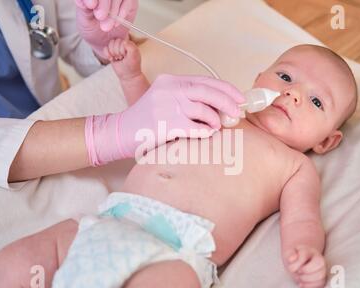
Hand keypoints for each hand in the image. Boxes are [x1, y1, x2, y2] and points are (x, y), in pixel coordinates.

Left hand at [75, 0, 137, 59]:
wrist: (106, 41)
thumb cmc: (92, 29)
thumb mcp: (84, 21)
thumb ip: (83, 8)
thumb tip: (82, 0)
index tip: (91, 5)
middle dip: (104, 4)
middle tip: (100, 17)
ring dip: (113, 10)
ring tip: (107, 26)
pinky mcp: (129, 1)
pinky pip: (128, 1)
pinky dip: (123, 11)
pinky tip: (116, 23)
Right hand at [85, 74, 244, 164]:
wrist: (120, 133)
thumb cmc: (146, 120)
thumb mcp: (165, 101)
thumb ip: (188, 99)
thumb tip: (222, 106)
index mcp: (170, 80)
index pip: (205, 80)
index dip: (226, 89)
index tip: (240, 98)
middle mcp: (168, 89)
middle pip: (207, 91)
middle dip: (227, 102)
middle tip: (238, 113)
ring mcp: (166, 106)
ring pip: (203, 109)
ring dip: (215, 120)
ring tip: (216, 127)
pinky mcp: (165, 124)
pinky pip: (195, 127)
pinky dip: (205, 131)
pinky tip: (206, 134)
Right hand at [105, 39, 140, 79]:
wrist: (128, 76)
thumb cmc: (132, 66)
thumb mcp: (134, 56)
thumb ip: (131, 47)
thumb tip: (123, 41)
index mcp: (130, 44)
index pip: (121, 41)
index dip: (121, 49)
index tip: (126, 56)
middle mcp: (123, 45)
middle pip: (114, 41)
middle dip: (117, 51)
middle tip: (122, 58)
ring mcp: (117, 48)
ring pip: (110, 44)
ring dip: (112, 53)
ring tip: (118, 58)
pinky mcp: (112, 53)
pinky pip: (105, 48)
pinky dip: (107, 54)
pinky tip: (112, 59)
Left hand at [285, 245, 326, 287]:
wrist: (299, 262)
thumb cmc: (295, 257)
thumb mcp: (289, 253)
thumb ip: (290, 254)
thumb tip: (291, 259)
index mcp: (310, 251)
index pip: (305, 254)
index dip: (298, 262)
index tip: (292, 267)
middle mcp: (319, 259)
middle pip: (320, 263)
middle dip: (306, 270)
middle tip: (298, 272)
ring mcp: (322, 270)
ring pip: (321, 275)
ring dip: (307, 279)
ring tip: (299, 277)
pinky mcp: (321, 279)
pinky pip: (320, 284)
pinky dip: (309, 286)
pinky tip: (301, 284)